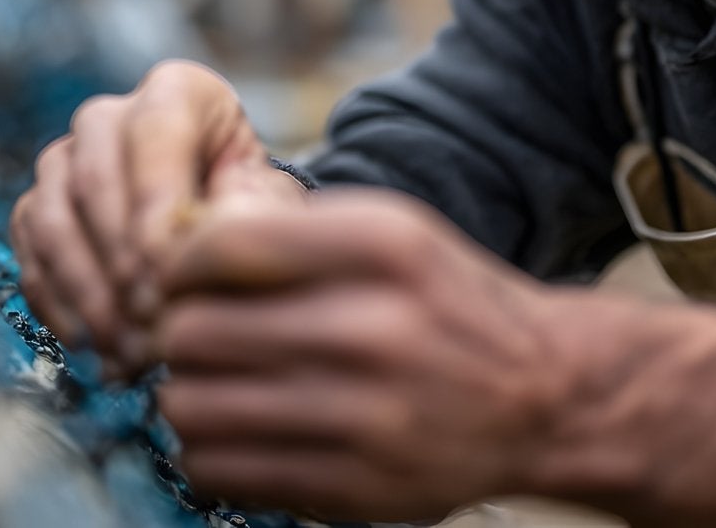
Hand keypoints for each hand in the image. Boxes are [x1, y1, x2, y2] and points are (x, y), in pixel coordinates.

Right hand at [7, 60, 305, 375]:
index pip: (154, 132)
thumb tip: (205, 240)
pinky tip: (95, 343)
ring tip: (126, 345)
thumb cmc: (249, 206)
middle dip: (119, 258)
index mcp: (178, 91)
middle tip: (149, 320)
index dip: (155, 202)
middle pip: (92, 177)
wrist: (219, 227)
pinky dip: (59, 304)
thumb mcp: (269, 201)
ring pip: (50, 217)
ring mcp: (63, 161)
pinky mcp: (36, 208)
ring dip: (86, 290)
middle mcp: (109, 116)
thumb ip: (250, 211)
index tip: (167, 269)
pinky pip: (30, 253)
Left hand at [152, 189, 715, 525]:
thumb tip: (172, 245)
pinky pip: (218, 470)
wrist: (542, 397)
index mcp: (382, 248)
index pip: (220, 249)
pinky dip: (208, 451)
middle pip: (192, 333)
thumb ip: (288, 228)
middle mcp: (373, 330)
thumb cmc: (445, 303)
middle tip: (199, 336)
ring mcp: (363, 418)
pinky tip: (240, 431)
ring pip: (190, 407)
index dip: (180, 265)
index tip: (186, 277)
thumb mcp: (392, 231)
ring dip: (186, 395)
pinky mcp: (350, 488)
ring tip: (217, 384)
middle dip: (178, 332)